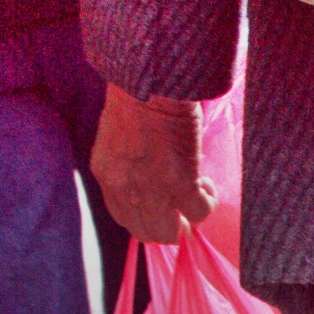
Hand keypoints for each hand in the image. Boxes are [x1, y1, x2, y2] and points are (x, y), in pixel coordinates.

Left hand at [92, 85, 215, 242]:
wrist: (150, 80)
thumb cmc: (136, 96)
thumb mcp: (118, 136)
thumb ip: (127, 162)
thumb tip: (150, 176)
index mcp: (107, 174)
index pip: (123, 217)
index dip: (147, 217)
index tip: (163, 204)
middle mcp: (125, 188)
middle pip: (147, 233)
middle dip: (169, 225)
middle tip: (183, 205)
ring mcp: (152, 189)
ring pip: (171, 232)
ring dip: (188, 217)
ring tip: (197, 191)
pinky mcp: (179, 182)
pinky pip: (198, 211)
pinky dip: (207, 202)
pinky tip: (206, 184)